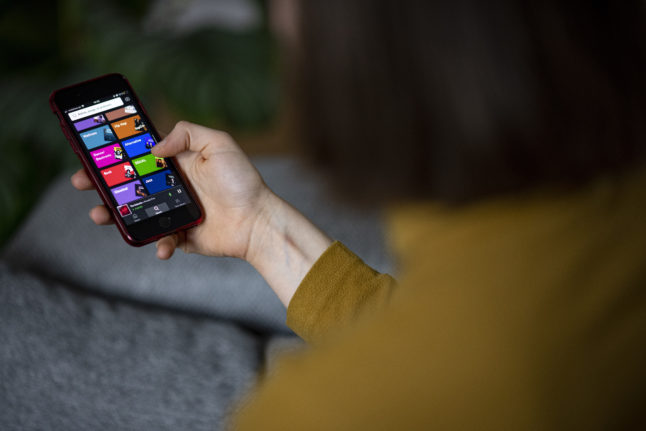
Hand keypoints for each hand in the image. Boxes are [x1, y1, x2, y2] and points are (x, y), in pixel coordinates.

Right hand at [72, 121, 271, 259]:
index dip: (116, 155)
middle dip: (102, 184)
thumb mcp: (219, 143)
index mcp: (177, 164)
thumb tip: (154, 147)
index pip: (140, 157)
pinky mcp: (181, 236)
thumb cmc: (242, 181)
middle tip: (83, 182)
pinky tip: (163, 246)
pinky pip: (160, 240)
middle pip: (129, 186)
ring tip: (100, 215)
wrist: (258, 220)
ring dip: (114, 215)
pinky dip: (157, 244)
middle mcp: (172, 187)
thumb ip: (187, 133)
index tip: (94, 153)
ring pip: (135, 214)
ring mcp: (174, 213)